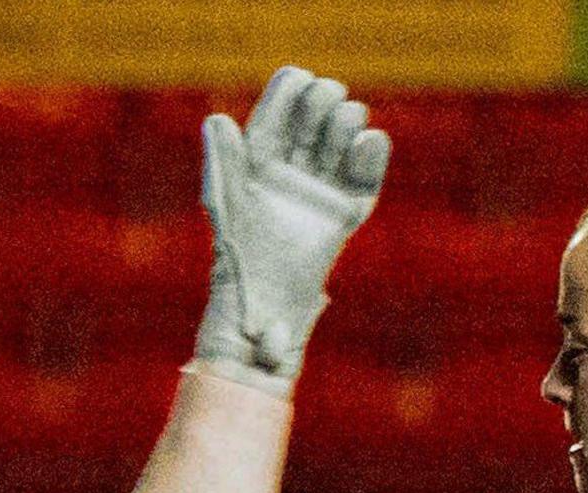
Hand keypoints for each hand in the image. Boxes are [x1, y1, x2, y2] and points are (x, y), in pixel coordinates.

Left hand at [191, 66, 391, 392]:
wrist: (262, 317)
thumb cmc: (235, 265)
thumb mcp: (226, 208)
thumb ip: (222, 163)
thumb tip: (216, 120)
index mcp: (257, 164)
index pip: (278, 112)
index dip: (290, 89)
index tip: (300, 81)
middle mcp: (289, 175)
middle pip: (314, 119)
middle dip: (324, 102)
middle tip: (326, 103)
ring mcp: (318, 195)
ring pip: (341, 141)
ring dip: (348, 122)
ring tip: (347, 124)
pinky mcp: (343, 217)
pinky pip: (364, 179)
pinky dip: (372, 157)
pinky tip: (370, 141)